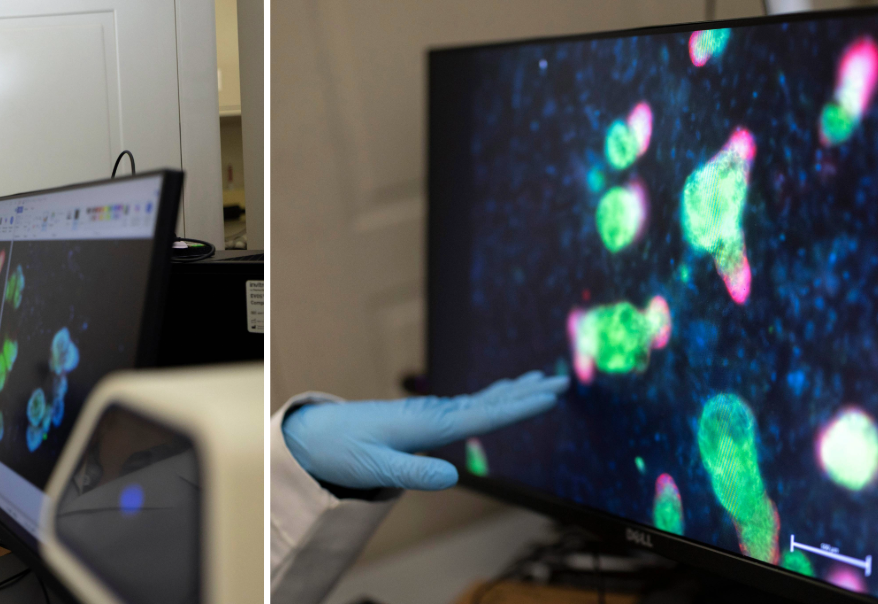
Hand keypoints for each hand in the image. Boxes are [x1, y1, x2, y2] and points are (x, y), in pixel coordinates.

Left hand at [282, 371, 568, 490]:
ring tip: (540, 380)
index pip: (483, 415)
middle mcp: (432, 414)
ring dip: (511, 391)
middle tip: (562, 381)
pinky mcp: (421, 419)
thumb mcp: (374, 468)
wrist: (315, 436)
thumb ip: (413, 475)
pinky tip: (497, 396)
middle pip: (487, 401)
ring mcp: (428, 414)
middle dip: (525, 392)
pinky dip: (488, 398)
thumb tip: (453, 477)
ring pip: (479, 400)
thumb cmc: (343, 452)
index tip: (550, 395)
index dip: (518, 406)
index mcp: (427, 425)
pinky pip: (465, 406)